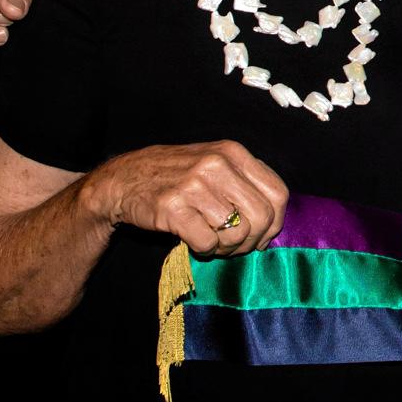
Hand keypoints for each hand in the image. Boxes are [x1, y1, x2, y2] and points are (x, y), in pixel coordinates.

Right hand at [78, 141, 288, 256]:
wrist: (123, 180)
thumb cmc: (176, 176)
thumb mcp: (215, 163)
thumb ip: (245, 183)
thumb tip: (275, 220)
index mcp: (233, 152)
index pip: (278, 193)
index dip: (275, 222)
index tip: (262, 235)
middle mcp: (217, 164)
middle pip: (262, 217)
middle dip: (252, 241)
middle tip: (234, 246)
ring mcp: (194, 184)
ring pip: (237, 233)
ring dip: (226, 248)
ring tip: (212, 241)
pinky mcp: (173, 207)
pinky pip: (208, 243)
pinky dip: (204, 249)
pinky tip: (193, 239)